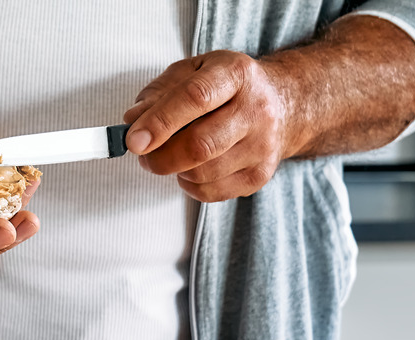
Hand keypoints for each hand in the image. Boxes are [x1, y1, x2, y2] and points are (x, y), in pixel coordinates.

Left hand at [123, 50, 292, 201]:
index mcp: (234, 73)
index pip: (195, 98)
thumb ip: (158, 94)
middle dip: (160, 156)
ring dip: (173, 170)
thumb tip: (133, 121)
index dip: (160, 122)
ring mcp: (262, 145)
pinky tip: (191, 167)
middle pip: (200, 145)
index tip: (133, 140)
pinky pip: (210, 192)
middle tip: (143, 154)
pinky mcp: (260, 175)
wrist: (281, 105)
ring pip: (202, 173)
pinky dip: (189, 184)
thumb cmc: (226, 87)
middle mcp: (256, 108)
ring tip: (169, 155)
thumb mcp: (191, 72)